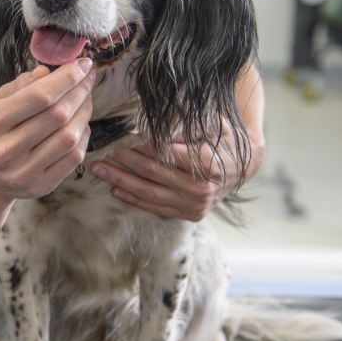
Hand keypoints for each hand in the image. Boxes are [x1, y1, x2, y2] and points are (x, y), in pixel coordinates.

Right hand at [0, 60, 96, 201]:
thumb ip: (21, 86)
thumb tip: (49, 72)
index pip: (39, 96)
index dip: (67, 78)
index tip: (83, 64)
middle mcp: (6, 149)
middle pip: (58, 115)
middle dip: (80, 91)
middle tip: (89, 77)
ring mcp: (24, 171)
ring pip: (69, 136)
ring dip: (85, 112)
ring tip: (86, 98)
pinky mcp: (41, 186)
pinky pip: (74, 157)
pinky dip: (83, 135)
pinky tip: (81, 123)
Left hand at [90, 125, 261, 221]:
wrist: (241, 168)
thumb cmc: (222, 140)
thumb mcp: (211, 125)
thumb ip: (185, 127)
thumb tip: (156, 128)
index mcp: (208, 164)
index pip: (165, 154)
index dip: (140, 146)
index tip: (120, 139)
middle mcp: (201, 188)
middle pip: (153, 174)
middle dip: (124, 162)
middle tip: (103, 152)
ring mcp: (195, 205)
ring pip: (150, 193)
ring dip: (121, 181)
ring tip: (100, 170)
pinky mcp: (189, 215)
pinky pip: (156, 208)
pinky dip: (134, 199)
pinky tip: (116, 189)